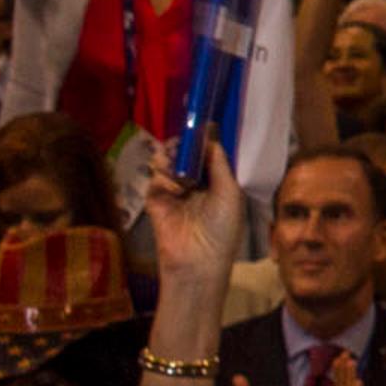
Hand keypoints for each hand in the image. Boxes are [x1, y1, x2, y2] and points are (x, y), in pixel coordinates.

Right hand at [140, 144, 245, 299]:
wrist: (197, 261)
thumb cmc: (222, 228)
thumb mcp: (230, 192)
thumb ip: (219, 164)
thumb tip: (211, 138)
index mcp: (216, 182)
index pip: (206, 154)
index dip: (202, 141)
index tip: (201, 125)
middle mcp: (194, 185)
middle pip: (184, 155)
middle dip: (183, 146)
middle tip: (183, 143)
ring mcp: (173, 192)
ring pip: (167, 163)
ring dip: (172, 159)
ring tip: (179, 166)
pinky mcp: (155, 201)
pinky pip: (156, 179)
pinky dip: (164, 177)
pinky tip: (175, 187)